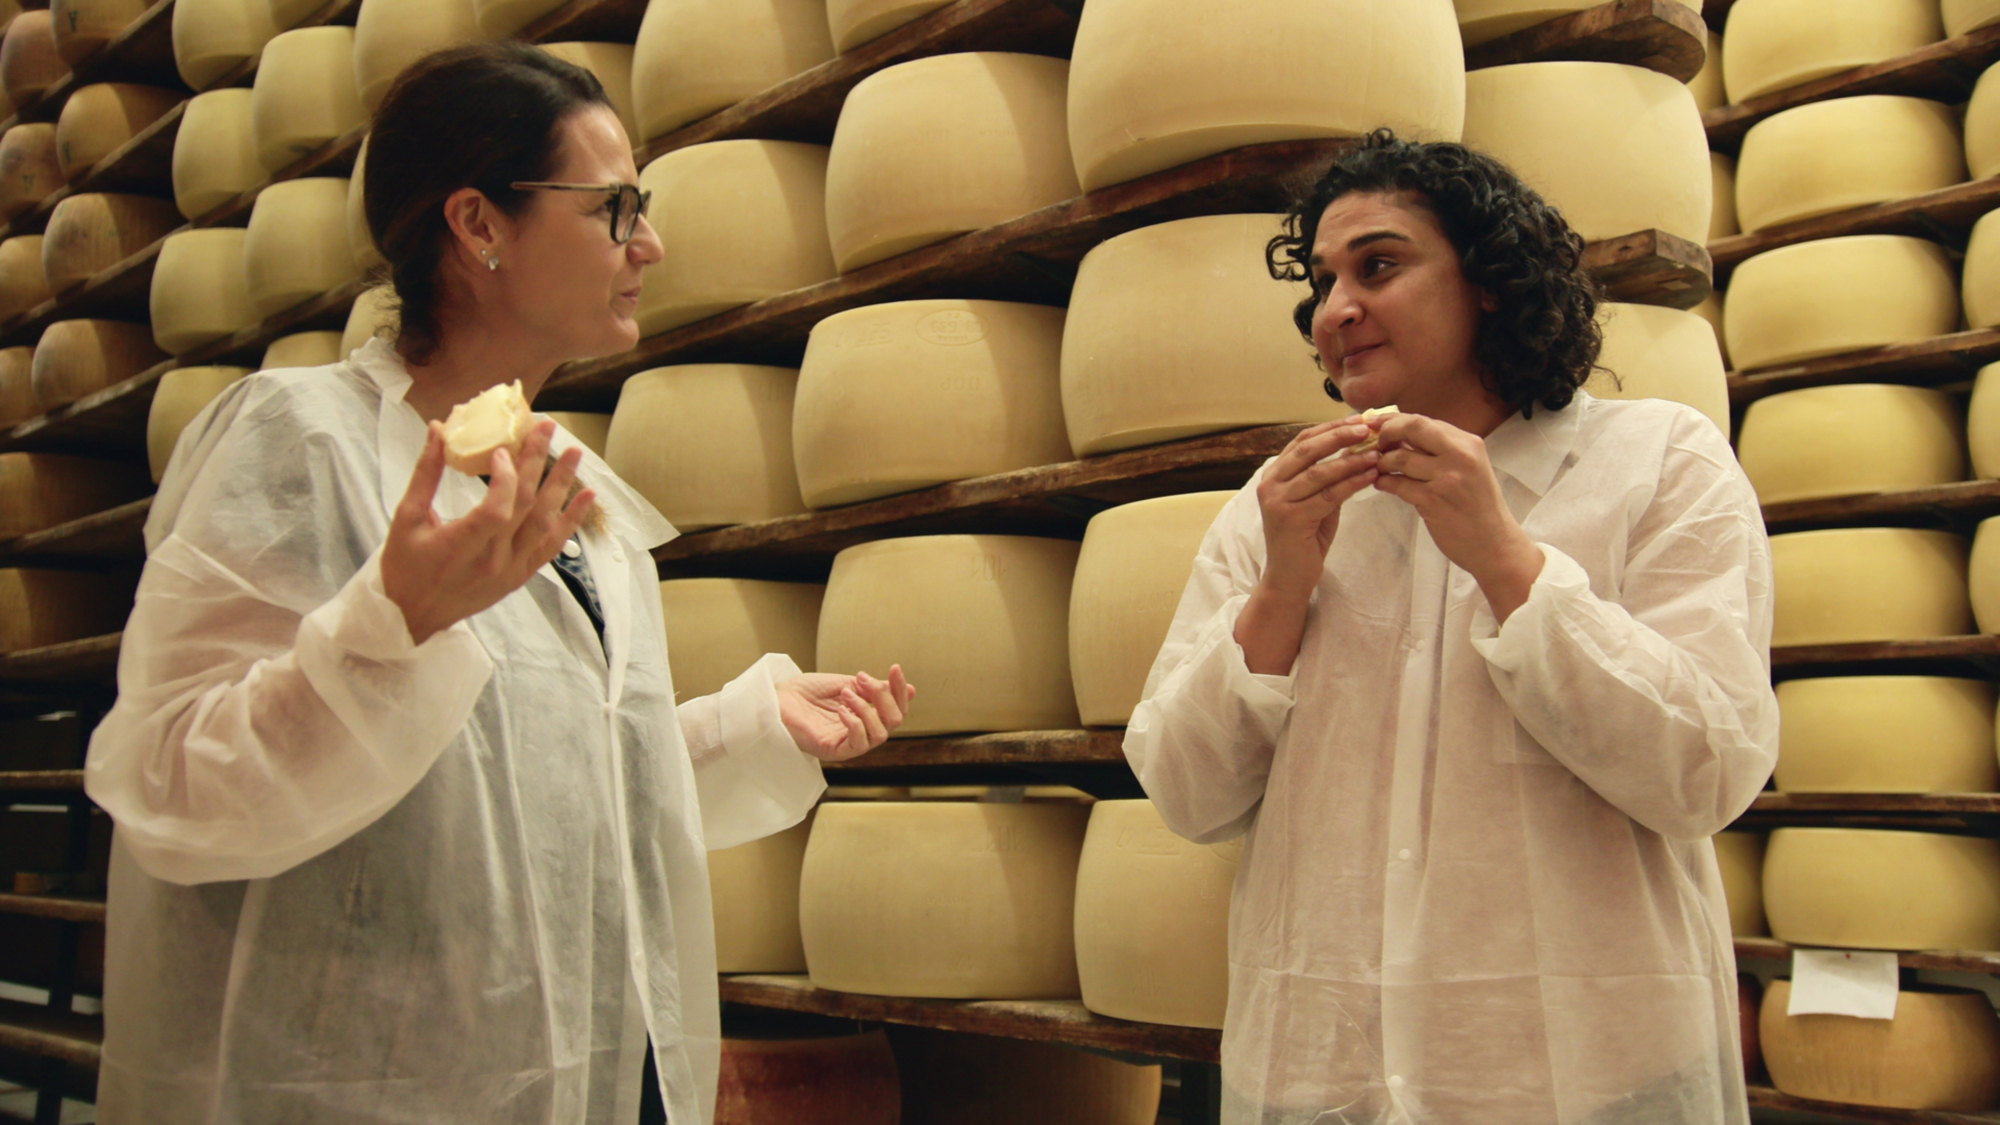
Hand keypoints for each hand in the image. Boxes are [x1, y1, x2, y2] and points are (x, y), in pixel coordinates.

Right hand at [381, 419, 595, 644]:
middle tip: (547, 428)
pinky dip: (571, 521)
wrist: (412, 615)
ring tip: (575, 453)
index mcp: (460, 546)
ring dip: (562, 486)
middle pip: (525, 506)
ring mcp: (510, 570)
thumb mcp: (406, 517)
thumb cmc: (404, 566)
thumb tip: (438, 429)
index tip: (502, 450)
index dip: (504, 478)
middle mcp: (492, 560)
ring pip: (545, 524)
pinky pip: (552, 547)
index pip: (496, 510)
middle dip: (537, 462)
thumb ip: (426, 473)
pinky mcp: (520, 575)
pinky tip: (586, 497)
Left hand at [777, 666, 915, 761]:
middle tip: (861, 680)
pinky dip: (855, 723)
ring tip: (845, 693)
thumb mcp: (848, 684)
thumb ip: (875, 690)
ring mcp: (848, 744)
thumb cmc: (807, 693)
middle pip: (893, 722)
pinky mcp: (834, 751)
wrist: (777, 698)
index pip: (896, 709)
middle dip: (883, 696)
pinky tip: (841, 709)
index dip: (899, 690)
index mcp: (866, 717)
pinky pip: (857, 743)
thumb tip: (911, 690)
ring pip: (880, 734)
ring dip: (866, 709)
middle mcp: (861, 732)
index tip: (895, 668)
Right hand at [1252, 415, 1383, 598]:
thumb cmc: (1304, 538)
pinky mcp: (1291, 519)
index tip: (1358, 420)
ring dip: (1351, 460)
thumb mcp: (1315, 500)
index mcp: (1274, 474)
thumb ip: (1327, 477)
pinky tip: (1371, 476)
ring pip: (1319, 472)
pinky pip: (1328, 495)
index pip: (1302, 440)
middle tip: (1367, 428)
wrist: (1288, 578)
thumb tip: (1355, 448)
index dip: (1330, 427)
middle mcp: (1270, 484)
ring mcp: (1277, 501)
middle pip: (1308, 449)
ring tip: (1376, 453)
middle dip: (1339, 436)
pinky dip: (1352, 483)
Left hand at [1372, 412, 1543, 621]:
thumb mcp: (1468, 468)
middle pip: (1412, 428)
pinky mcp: (1432, 501)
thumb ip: (1440, 450)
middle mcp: (1460, 455)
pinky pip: (1397, 484)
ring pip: (1400, 458)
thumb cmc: (1478, 506)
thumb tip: (1400, 433)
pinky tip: (1382, 485)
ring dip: (1382, 463)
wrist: (1494, 544)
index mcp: (1468, 443)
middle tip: (1375, 444)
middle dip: (1386, 433)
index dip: (1395, 420)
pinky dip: (1385, 483)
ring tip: (1380, 470)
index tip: (1376, 423)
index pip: (1424, 420)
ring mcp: (1446, 478)